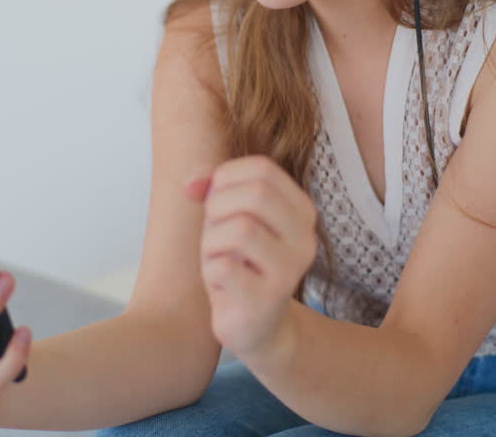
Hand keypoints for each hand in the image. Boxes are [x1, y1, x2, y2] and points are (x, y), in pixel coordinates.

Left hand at [189, 155, 317, 360]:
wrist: (255, 326)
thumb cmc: (239, 263)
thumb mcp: (227, 217)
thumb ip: (211, 188)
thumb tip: (190, 184)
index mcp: (301, 210)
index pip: (262, 168)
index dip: (224, 176)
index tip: (210, 198)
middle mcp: (305, 238)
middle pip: (256, 192)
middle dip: (218, 206)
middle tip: (213, 229)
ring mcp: (290, 270)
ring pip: (240, 229)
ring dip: (212, 241)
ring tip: (216, 258)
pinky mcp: (267, 300)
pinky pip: (225, 267)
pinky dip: (210, 270)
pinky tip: (220, 284)